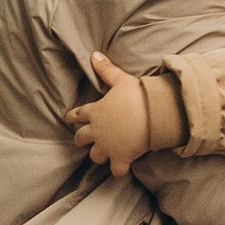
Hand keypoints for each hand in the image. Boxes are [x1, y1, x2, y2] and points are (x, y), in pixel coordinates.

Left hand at [69, 49, 152, 181]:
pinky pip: (116, 170)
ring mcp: (108, 146)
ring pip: (95, 156)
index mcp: (95, 112)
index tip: (70, 119)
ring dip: (98, 154)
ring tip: (103, 153)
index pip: (76, 115)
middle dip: (82, 139)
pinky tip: (121, 168)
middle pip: (81, 138)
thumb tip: (94, 55)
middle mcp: (97, 131)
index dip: (73, 118)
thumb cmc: (137, 96)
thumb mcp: (120, 80)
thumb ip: (106, 70)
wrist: (154, 115)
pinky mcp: (121, 158)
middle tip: (85, 139)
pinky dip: (118, 170)